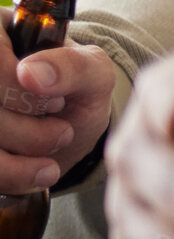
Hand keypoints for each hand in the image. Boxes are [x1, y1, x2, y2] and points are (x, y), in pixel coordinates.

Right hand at [1, 11, 116, 195]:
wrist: (72, 131)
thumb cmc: (80, 91)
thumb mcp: (94, 73)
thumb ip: (73, 65)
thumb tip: (29, 72)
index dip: (17, 87)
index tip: (54, 100)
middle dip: (27, 126)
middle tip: (61, 127)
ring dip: (23, 149)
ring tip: (56, 143)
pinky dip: (13, 173)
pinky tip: (42, 171)